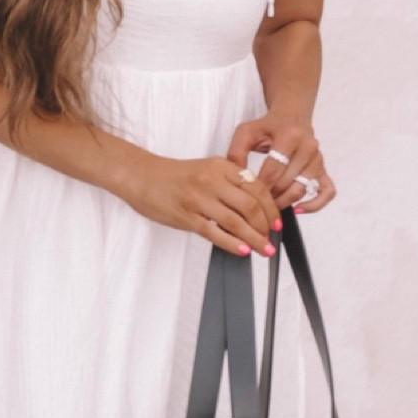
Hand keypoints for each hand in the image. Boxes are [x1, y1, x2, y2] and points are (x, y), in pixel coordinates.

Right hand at [122, 153, 280, 256]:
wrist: (141, 177)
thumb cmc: (173, 176)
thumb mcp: (206, 169)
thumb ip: (229, 183)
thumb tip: (254, 208)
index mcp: (220, 166)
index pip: (256, 187)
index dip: (271, 207)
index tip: (276, 222)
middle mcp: (211, 180)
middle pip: (250, 205)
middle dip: (265, 225)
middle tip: (270, 238)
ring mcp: (198, 199)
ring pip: (235, 221)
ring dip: (253, 238)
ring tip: (262, 249)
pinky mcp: (186, 216)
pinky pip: (214, 233)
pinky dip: (232, 243)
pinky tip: (242, 250)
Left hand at [226, 114, 336, 214]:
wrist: (291, 116)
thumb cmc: (268, 126)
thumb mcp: (247, 132)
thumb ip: (236, 152)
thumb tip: (237, 179)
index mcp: (290, 135)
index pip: (273, 169)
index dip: (260, 186)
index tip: (248, 195)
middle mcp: (308, 147)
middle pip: (287, 182)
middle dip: (270, 196)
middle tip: (256, 203)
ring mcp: (318, 159)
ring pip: (302, 189)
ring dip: (284, 202)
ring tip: (269, 205)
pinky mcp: (323, 169)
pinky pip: (327, 192)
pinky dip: (315, 205)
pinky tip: (298, 210)